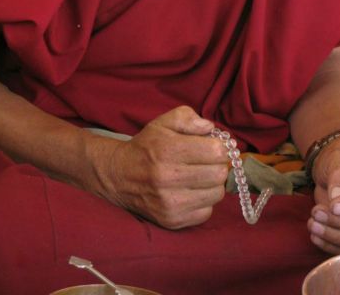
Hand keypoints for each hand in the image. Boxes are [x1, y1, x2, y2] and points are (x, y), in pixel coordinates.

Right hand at [89, 106, 228, 228]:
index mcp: (168, 150)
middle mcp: (168, 178)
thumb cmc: (147, 146)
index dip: (220, 147)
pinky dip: (204, 201)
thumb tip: (210, 128)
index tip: (213, 146)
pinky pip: (206, 212)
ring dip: (213, 184)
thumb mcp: (164, 122)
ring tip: (200, 176)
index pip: (216, 152)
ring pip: (216, 194)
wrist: (120, 176)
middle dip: (218, 165)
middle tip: (209, 162)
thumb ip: (189, 117)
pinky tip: (192, 191)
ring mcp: (170, 203)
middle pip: (218, 174)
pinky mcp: (172, 221)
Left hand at [307, 145, 339, 254]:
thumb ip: (339, 177)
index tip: (332, 206)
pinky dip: (333, 247)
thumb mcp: (338, 161)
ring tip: (312, 225)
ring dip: (335, 237)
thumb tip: (336, 199)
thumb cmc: (339, 163)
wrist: (334, 172)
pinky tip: (316, 237)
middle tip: (315, 213)